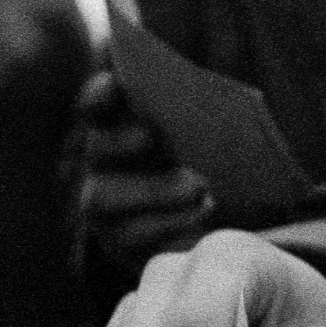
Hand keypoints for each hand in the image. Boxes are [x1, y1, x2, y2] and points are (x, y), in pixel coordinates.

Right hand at [66, 70, 214, 308]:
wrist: (231, 213)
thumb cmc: (213, 156)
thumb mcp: (207, 127)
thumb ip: (192, 109)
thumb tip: (194, 94)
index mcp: (118, 125)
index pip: (95, 105)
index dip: (99, 94)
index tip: (114, 83)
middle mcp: (100, 164)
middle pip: (95, 149)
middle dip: (119, 141)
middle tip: (149, 136)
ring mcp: (103, 207)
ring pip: (99, 197)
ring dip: (150, 189)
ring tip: (198, 186)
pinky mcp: (119, 243)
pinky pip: (131, 236)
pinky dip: (170, 221)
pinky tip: (204, 207)